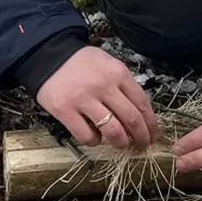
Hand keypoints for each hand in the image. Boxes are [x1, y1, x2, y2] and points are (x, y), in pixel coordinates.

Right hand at [36, 47, 158, 149]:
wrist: (48, 55)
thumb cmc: (81, 62)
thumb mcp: (108, 63)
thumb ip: (123, 84)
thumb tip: (139, 112)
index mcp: (118, 73)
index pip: (142, 103)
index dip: (151, 123)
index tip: (153, 134)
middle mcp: (104, 86)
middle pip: (132, 119)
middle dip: (141, 137)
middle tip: (142, 145)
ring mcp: (84, 99)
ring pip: (113, 131)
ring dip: (121, 142)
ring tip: (121, 144)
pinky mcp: (65, 110)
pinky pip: (87, 135)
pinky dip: (94, 141)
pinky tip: (94, 137)